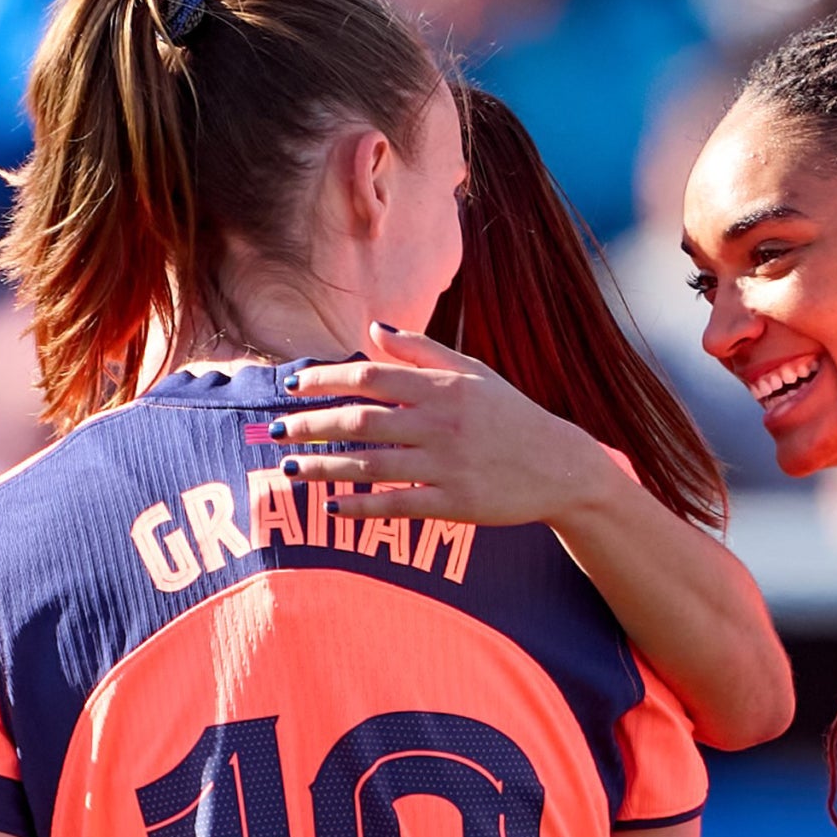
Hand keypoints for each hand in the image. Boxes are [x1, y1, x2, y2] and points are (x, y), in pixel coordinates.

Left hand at [273, 323, 613, 526]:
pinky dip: (360, 507)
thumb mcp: (473, 373)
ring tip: (290, 466)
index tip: (291, 384)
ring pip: (369, 464)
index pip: (370, 377)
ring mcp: (446, 465)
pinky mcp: (453, 504)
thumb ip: (422, 351)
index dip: (325, 379)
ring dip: (323, 466)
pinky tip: (331, 507)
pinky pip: (396, 505)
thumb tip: (374, 329)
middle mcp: (440, 424)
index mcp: (442, 388)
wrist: (561, 466)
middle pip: (360, 420)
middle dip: (310, 424)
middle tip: (275, 428)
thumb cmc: (512, 415)